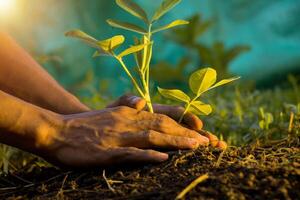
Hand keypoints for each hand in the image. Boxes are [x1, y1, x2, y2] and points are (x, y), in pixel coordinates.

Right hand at [41, 106, 208, 167]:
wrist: (56, 130)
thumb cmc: (84, 125)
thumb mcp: (109, 112)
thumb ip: (127, 107)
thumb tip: (143, 103)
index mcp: (129, 114)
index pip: (162, 117)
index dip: (183, 125)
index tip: (203, 133)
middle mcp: (127, 122)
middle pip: (163, 126)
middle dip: (188, 135)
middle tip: (210, 143)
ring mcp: (118, 136)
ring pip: (152, 137)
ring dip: (176, 142)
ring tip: (198, 148)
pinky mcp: (106, 151)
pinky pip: (130, 153)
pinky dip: (148, 154)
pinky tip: (163, 158)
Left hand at [108, 95, 226, 149]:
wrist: (103, 129)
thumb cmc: (109, 116)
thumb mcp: (116, 107)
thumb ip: (126, 101)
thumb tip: (141, 102)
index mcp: (153, 111)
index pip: (174, 113)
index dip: (187, 118)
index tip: (198, 126)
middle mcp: (160, 121)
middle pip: (185, 127)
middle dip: (201, 134)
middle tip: (217, 143)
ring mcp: (160, 132)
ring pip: (184, 137)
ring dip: (201, 141)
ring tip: (219, 146)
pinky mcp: (158, 143)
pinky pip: (175, 146)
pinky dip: (188, 149)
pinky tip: (201, 155)